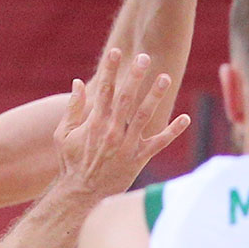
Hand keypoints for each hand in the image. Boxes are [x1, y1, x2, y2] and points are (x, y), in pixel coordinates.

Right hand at [54, 47, 188, 198]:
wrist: (81, 194)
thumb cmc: (71, 163)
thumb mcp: (63, 135)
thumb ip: (73, 108)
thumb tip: (78, 82)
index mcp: (94, 123)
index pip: (103, 90)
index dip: (110, 70)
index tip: (116, 52)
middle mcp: (111, 131)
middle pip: (125, 98)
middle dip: (135, 76)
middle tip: (145, 57)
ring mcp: (126, 145)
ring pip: (144, 116)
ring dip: (155, 96)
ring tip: (165, 78)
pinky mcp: (138, 159)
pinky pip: (159, 143)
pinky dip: (172, 131)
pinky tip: (185, 118)